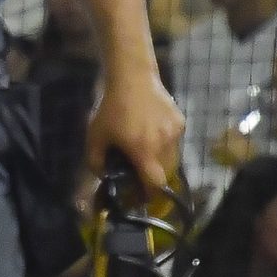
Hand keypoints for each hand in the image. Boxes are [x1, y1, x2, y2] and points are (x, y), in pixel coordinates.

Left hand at [88, 68, 184, 196]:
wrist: (133, 79)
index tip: (140, 197)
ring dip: (160, 163)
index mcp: (143, 150)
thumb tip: (103, 177)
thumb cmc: (111, 109)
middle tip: (139, 175)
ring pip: (173, 159)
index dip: (149, 195)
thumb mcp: (95, 136)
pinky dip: (164, 146)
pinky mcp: (181, 122)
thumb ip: (96, 161)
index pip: (155, 184)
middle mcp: (164, 144)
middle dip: (153, 179)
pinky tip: (150, 134)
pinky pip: (175, 143)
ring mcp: (175, 133)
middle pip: (166, 174)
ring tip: (143, 153)